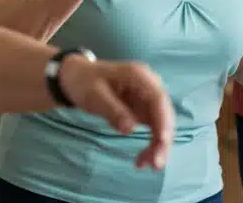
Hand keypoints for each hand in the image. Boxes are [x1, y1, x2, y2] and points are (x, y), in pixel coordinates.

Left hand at [58, 57, 174, 169]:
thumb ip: (112, 111)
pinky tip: (142, 160)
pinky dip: (151, 145)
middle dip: (163, 139)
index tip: (162, 141)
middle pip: (164, 114)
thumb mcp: (94, 95)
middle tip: (155, 164)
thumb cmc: (86, 82)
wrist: (79, 77)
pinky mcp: (144, 110)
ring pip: (161, 124)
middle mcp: (150, 86)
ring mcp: (148, 99)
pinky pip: (153, 129)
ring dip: (158, 146)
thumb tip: (130, 129)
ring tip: (145, 165)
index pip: (158, 98)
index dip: (163, 120)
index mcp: (139, 76)